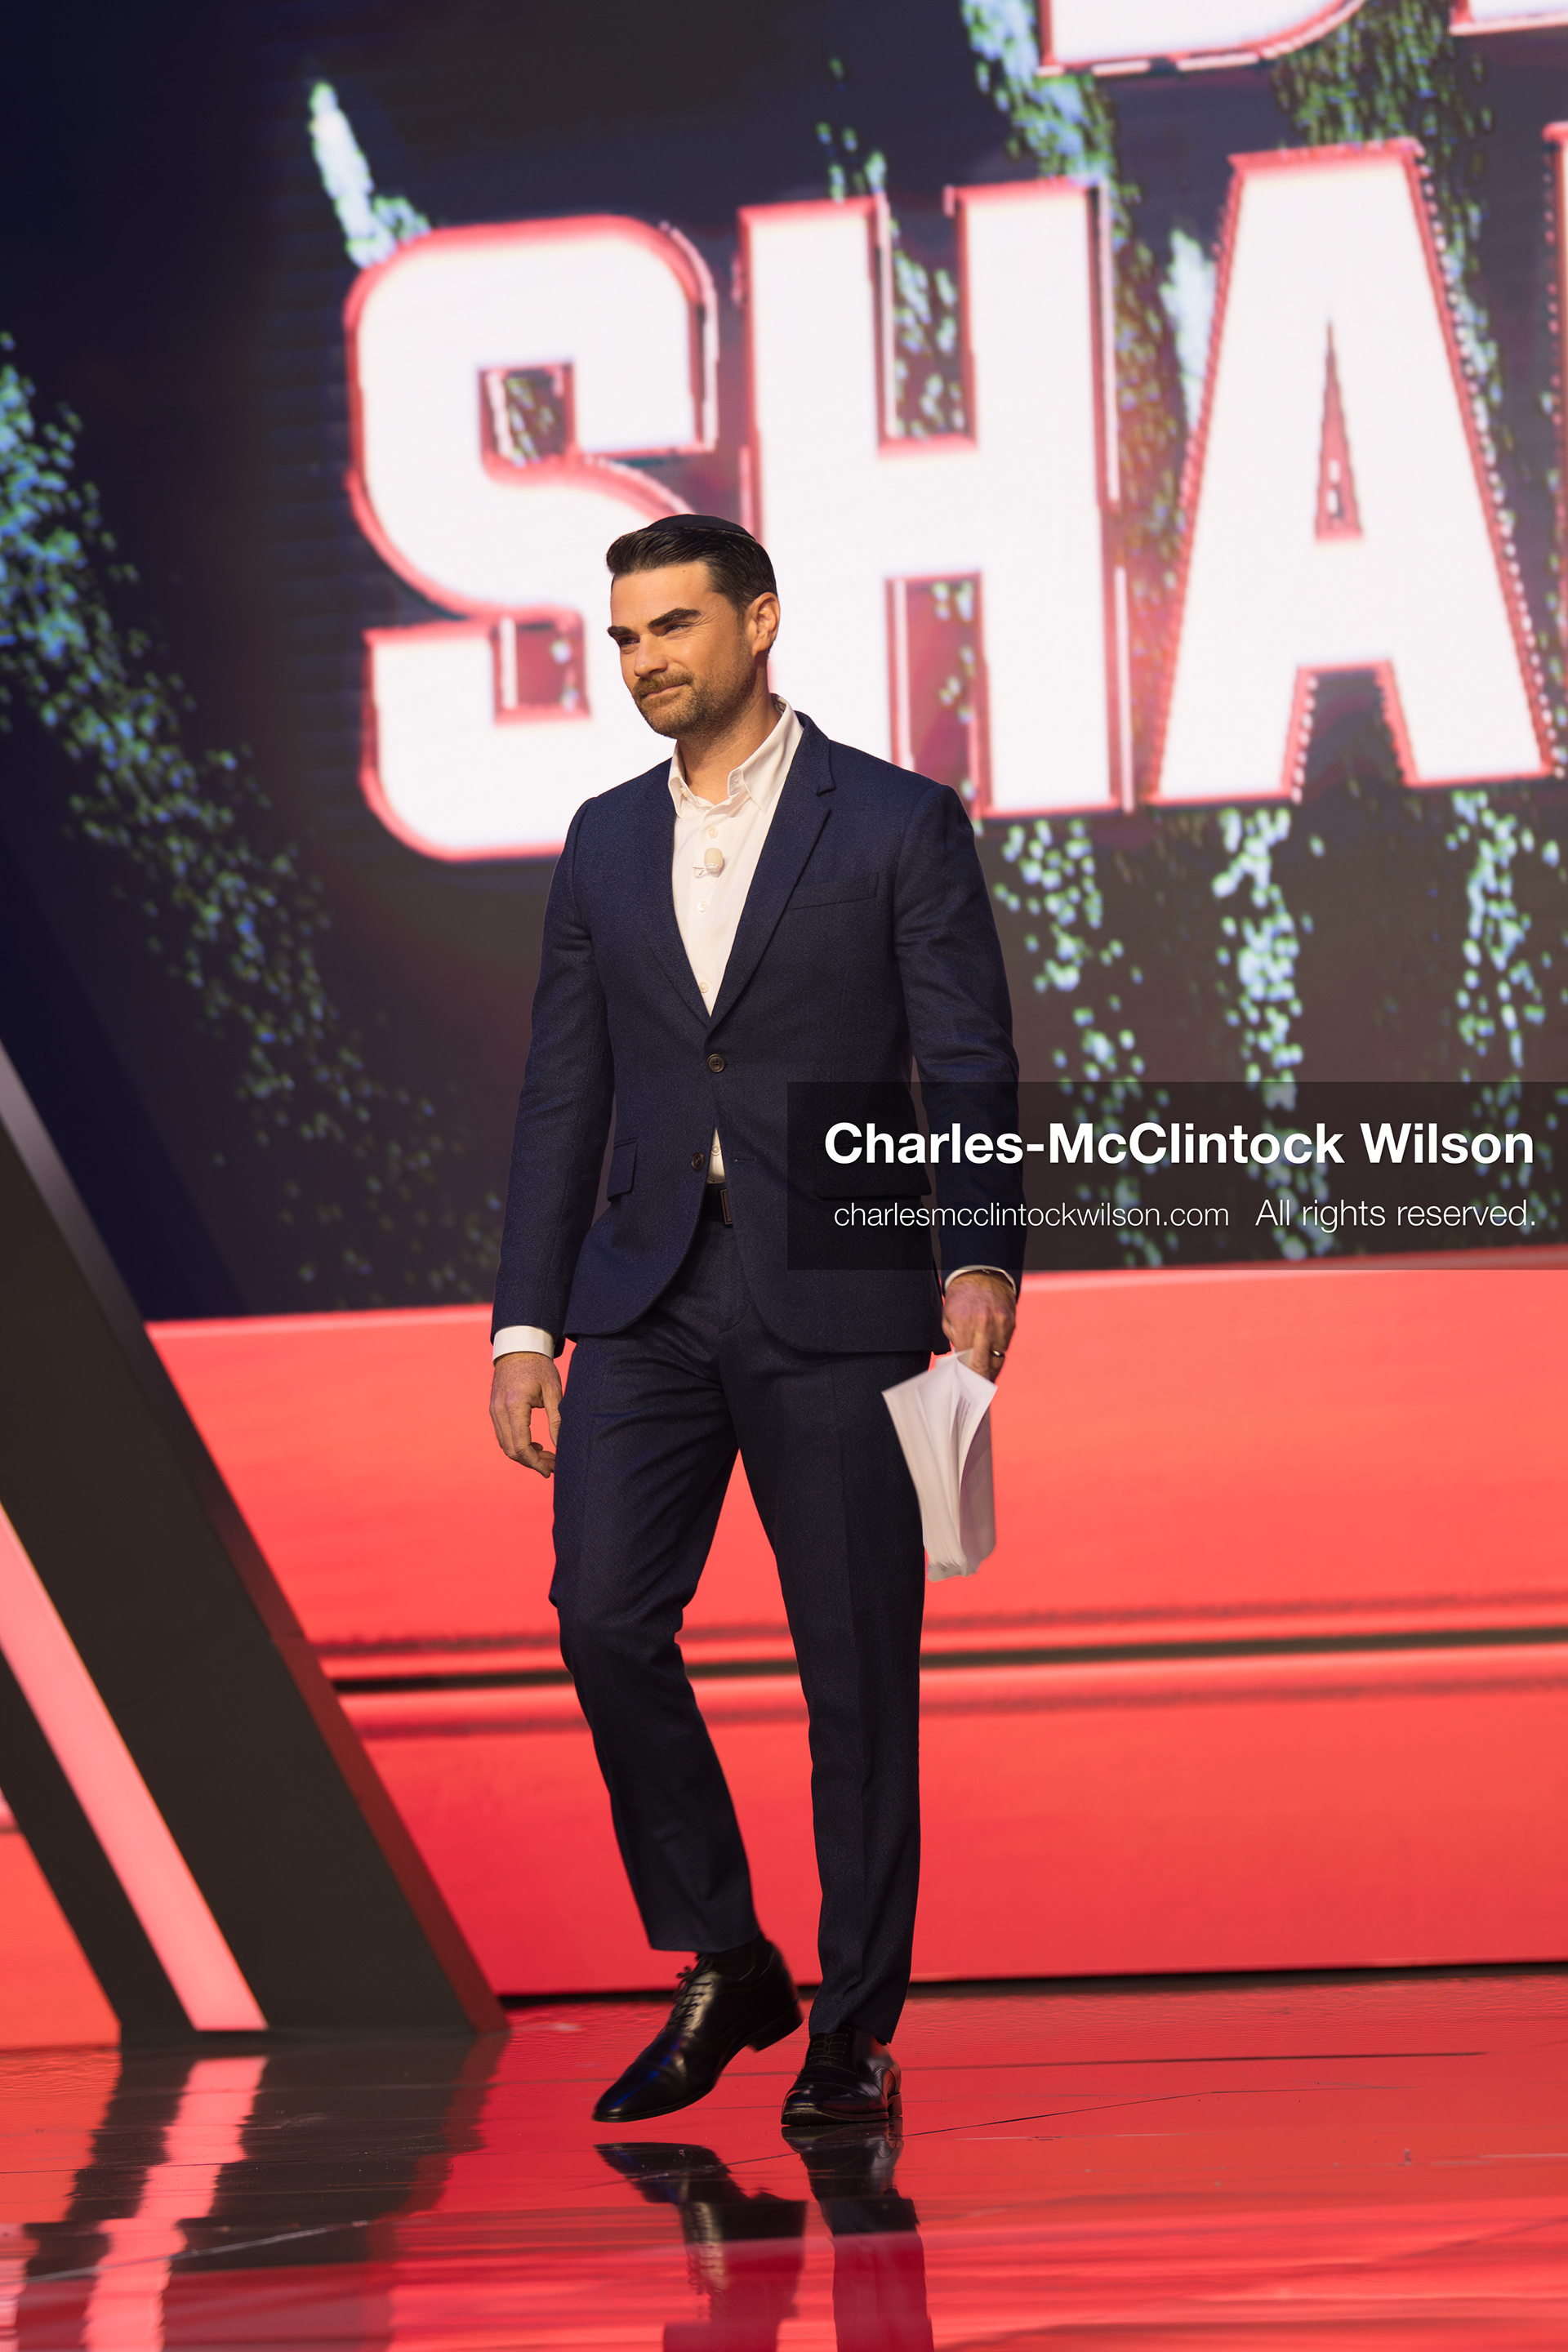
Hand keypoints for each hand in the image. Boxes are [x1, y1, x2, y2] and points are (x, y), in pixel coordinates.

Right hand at [490, 1350, 562, 1475]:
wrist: (518, 1347)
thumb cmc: (539, 1366)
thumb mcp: (553, 1390)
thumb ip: (556, 1419)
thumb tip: (560, 1445)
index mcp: (514, 1405)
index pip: (521, 1446)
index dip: (535, 1463)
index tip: (550, 1470)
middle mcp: (499, 1410)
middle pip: (511, 1450)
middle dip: (531, 1462)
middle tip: (552, 1465)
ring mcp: (493, 1410)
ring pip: (505, 1445)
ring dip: (524, 1455)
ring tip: (546, 1456)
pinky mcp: (493, 1409)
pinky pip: (502, 1435)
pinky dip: (516, 1444)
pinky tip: (534, 1445)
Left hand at [941, 1272, 1015, 1381]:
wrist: (982, 1273)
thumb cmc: (961, 1296)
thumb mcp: (949, 1316)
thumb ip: (955, 1339)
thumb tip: (961, 1362)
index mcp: (964, 1324)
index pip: (967, 1361)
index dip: (968, 1377)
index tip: (967, 1389)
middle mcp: (984, 1326)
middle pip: (984, 1364)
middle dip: (982, 1380)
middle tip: (979, 1393)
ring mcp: (1000, 1325)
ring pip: (998, 1357)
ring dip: (992, 1367)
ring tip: (986, 1375)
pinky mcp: (1011, 1323)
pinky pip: (1005, 1345)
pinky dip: (998, 1351)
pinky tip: (992, 1354)